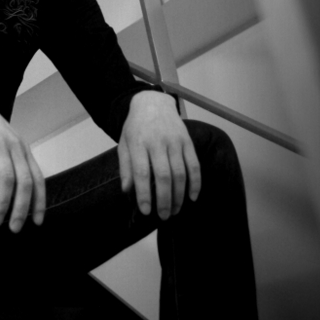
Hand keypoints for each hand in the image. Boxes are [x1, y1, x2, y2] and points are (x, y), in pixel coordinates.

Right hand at [0, 86, 46, 231]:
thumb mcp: (4, 142)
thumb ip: (13, 162)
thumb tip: (19, 192)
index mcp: (23, 149)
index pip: (38, 179)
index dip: (39, 202)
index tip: (37, 222)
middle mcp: (14, 146)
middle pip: (24, 183)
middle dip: (21, 209)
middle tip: (14, 228)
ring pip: (7, 179)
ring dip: (2, 203)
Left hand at [118, 90, 200, 218]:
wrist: (152, 103)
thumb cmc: (135, 127)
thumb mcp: (124, 143)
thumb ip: (125, 167)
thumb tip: (127, 190)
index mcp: (138, 143)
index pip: (142, 172)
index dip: (144, 194)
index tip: (146, 211)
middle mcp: (157, 142)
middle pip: (164, 176)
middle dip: (164, 200)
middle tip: (163, 216)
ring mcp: (175, 141)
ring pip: (180, 173)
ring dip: (179, 195)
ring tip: (175, 210)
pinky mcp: (188, 141)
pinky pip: (194, 165)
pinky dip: (196, 183)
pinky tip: (192, 197)